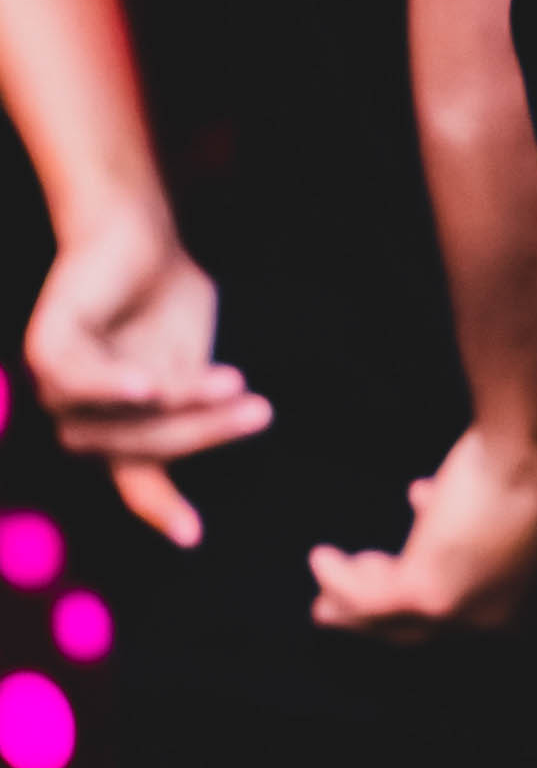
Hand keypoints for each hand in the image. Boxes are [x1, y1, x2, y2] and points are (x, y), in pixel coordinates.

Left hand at [24, 214, 270, 545]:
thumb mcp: (194, 361)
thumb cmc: (164, 296)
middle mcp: (82, 415)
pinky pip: (75, 381)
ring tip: (229, 382)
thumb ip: (194, 405)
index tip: (195, 536)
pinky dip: (110, 387)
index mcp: (118, 426)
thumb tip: (240, 423)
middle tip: (259, 409)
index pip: (137, 479)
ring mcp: (58, 384)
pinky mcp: (46, 345)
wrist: (136, 231)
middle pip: (143, 448)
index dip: (162, 509)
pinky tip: (147, 383)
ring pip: (118, 420)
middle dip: (205, 433)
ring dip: (176, 406)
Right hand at [306, 410, 536, 632]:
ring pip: (393, 620)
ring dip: (353, 597)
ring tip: (329, 567)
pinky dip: (339, 580)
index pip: (464, 603)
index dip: (424, 579)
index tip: (397, 559)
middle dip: (384, 608)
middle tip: (351, 591)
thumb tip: (431, 499)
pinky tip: (323, 559)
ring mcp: (464, 612)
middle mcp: (498, 616)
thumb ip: (472, 509)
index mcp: (527, 593)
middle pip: (425, 625)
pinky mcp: (429, 593)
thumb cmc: (536, 453)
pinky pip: (367, 600)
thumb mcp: (504, 489)